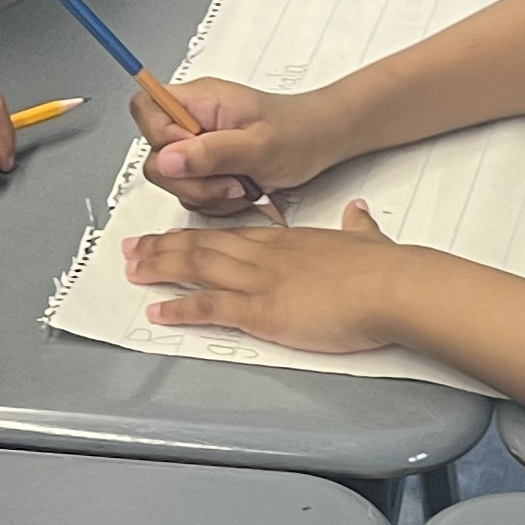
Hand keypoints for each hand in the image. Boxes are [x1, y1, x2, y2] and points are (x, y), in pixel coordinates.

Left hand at [121, 204, 409, 351]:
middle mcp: (265, 255)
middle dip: (163, 246)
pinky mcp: (262, 310)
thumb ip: (358, 228)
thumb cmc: (384, 269)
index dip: (197, 234)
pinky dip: (180, 307)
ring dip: (160, 268)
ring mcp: (260, 281)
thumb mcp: (367, 239)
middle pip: (203, 246)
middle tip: (132, 248)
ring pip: (197, 267)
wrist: (392, 286)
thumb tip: (359, 214)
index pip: (230, 234)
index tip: (175, 235)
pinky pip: (209, 306)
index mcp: (287, 241)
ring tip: (132, 270)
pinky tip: (157, 310)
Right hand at [133, 77, 322, 218]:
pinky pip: (191, 192)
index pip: (146, 107)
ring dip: (206, 192)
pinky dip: (215, 200)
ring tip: (241, 184)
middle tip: (228, 178)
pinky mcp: (205, 166)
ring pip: (172, 180)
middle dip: (190, 178)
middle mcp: (192, 120)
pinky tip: (240, 190)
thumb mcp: (257, 145)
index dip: (161, 138)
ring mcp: (197, 144)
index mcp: (199, 100)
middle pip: (156, 155)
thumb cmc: (298, 132)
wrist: (320, 141)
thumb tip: (167, 159)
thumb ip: (210, 152)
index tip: (192, 154)